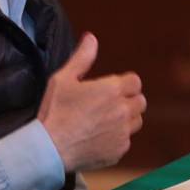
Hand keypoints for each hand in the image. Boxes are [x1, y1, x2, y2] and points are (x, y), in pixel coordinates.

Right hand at [38, 33, 145, 171]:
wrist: (50, 149)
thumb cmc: (55, 112)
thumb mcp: (63, 79)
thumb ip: (82, 58)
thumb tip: (91, 38)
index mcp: (112, 90)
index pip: (135, 81)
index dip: (125, 84)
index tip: (112, 89)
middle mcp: (123, 110)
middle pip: (140, 101)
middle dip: (128, 100)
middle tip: (109, 104)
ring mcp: (123, 132)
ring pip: (136, 121)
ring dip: (126, 119)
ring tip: (105, 121)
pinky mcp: (119, 151)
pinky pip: (126, 141)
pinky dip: (117, 139)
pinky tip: (99, 138)